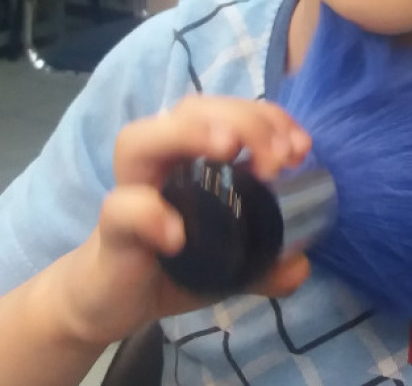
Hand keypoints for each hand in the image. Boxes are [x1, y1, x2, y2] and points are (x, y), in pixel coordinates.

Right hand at [57, 96, 312, 346]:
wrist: (115, 301)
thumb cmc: (176, 261)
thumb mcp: (232, 260)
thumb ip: (267, 260)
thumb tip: (301, 265)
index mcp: (192, 152)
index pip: (229, 111)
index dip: (267, 117)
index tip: (300, 147)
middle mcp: (160, 158)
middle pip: (192, 109)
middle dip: (243, 119)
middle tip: (280, 157)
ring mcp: (131, 189)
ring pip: (141, 138)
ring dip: (189, 133)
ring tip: (229, 149)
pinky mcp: (111, 229)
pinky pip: (122, 208)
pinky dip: (149, 213)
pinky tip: (178, 235)